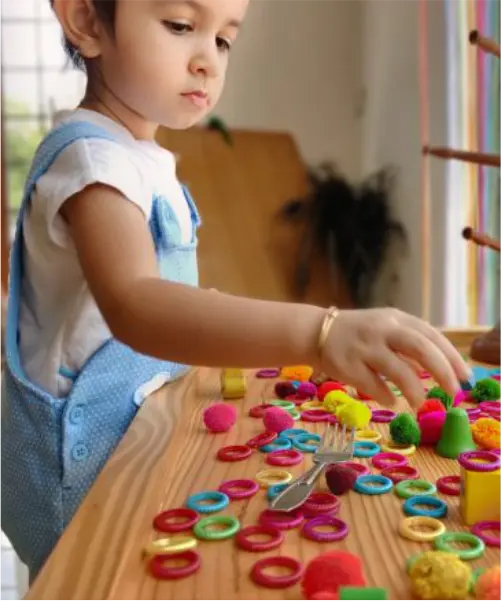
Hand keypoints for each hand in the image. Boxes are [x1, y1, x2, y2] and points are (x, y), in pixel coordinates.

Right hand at [320, 307, 471, 406]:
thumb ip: (409, 347)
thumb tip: (436, 371)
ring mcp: (364, 347)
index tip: (465, 377)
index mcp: (395, 318)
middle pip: (420, 348)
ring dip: (414, 390)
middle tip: (454, 393)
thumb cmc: (358, 333)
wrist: (315, 332)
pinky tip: (391, 401)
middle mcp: (382, 329)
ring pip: (398, 370)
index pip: (432, 336)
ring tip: (420, 403)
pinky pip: (373, 385)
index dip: (452, 357)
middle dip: (442, 372)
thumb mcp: (385, 330)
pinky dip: (386, 396)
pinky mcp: (348, 365)